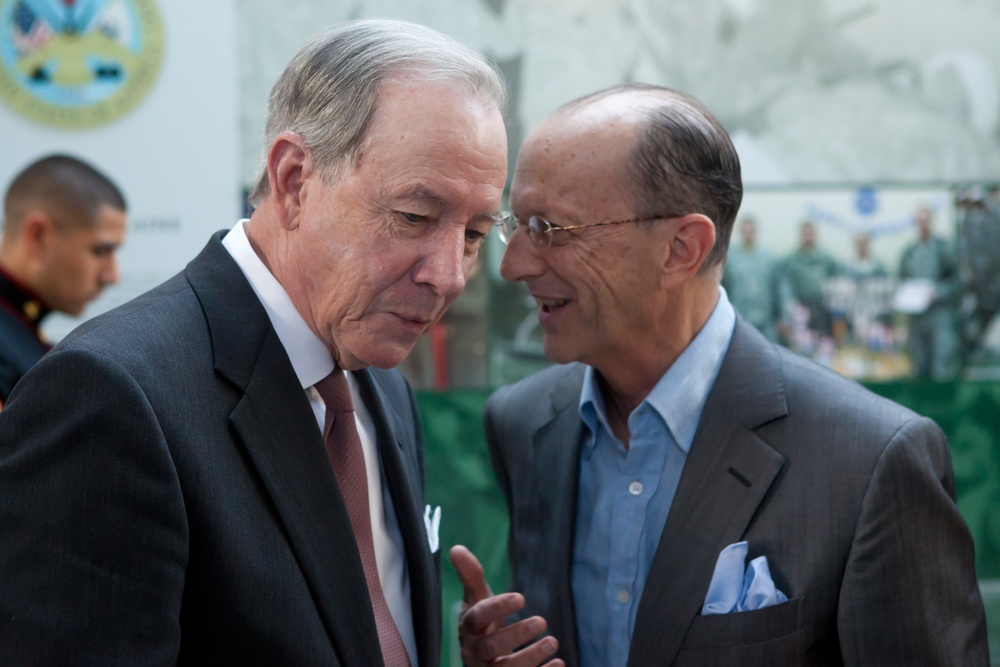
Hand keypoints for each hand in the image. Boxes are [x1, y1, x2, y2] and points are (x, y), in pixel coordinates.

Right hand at [450, 545, 562, 665]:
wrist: (479, 659)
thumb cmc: (480, 624)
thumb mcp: (476, 599)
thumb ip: (470, 575)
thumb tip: (456, 548)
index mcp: (468, 628)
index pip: (478, 617)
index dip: (497, 608)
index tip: (521, 597)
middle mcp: (474, 652)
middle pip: (491, 646)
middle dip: (516, 635)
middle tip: (541, 621)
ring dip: (530, 657)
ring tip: (553, 642)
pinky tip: (559, 664)